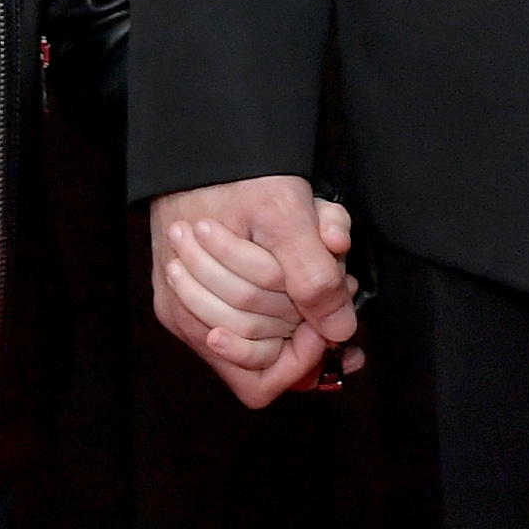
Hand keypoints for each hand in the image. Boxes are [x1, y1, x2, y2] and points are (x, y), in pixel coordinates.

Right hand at [151, 176, 357, 408]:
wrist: (204, 147)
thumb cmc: (238, 176)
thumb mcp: (285, 212)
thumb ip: (314, 273)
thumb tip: (340, 329)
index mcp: (197, 311)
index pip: (261, 381)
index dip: (302, 359)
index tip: (328, 321)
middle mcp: (188, 323)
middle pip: (266, 357)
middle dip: (305, 322)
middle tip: (337, 281)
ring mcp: (191, 313)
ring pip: (263, 341)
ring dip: (297, 310)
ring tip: (320, 268)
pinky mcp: (202, 298)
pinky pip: (251, 323)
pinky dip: (286, 301)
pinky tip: (304, 272)